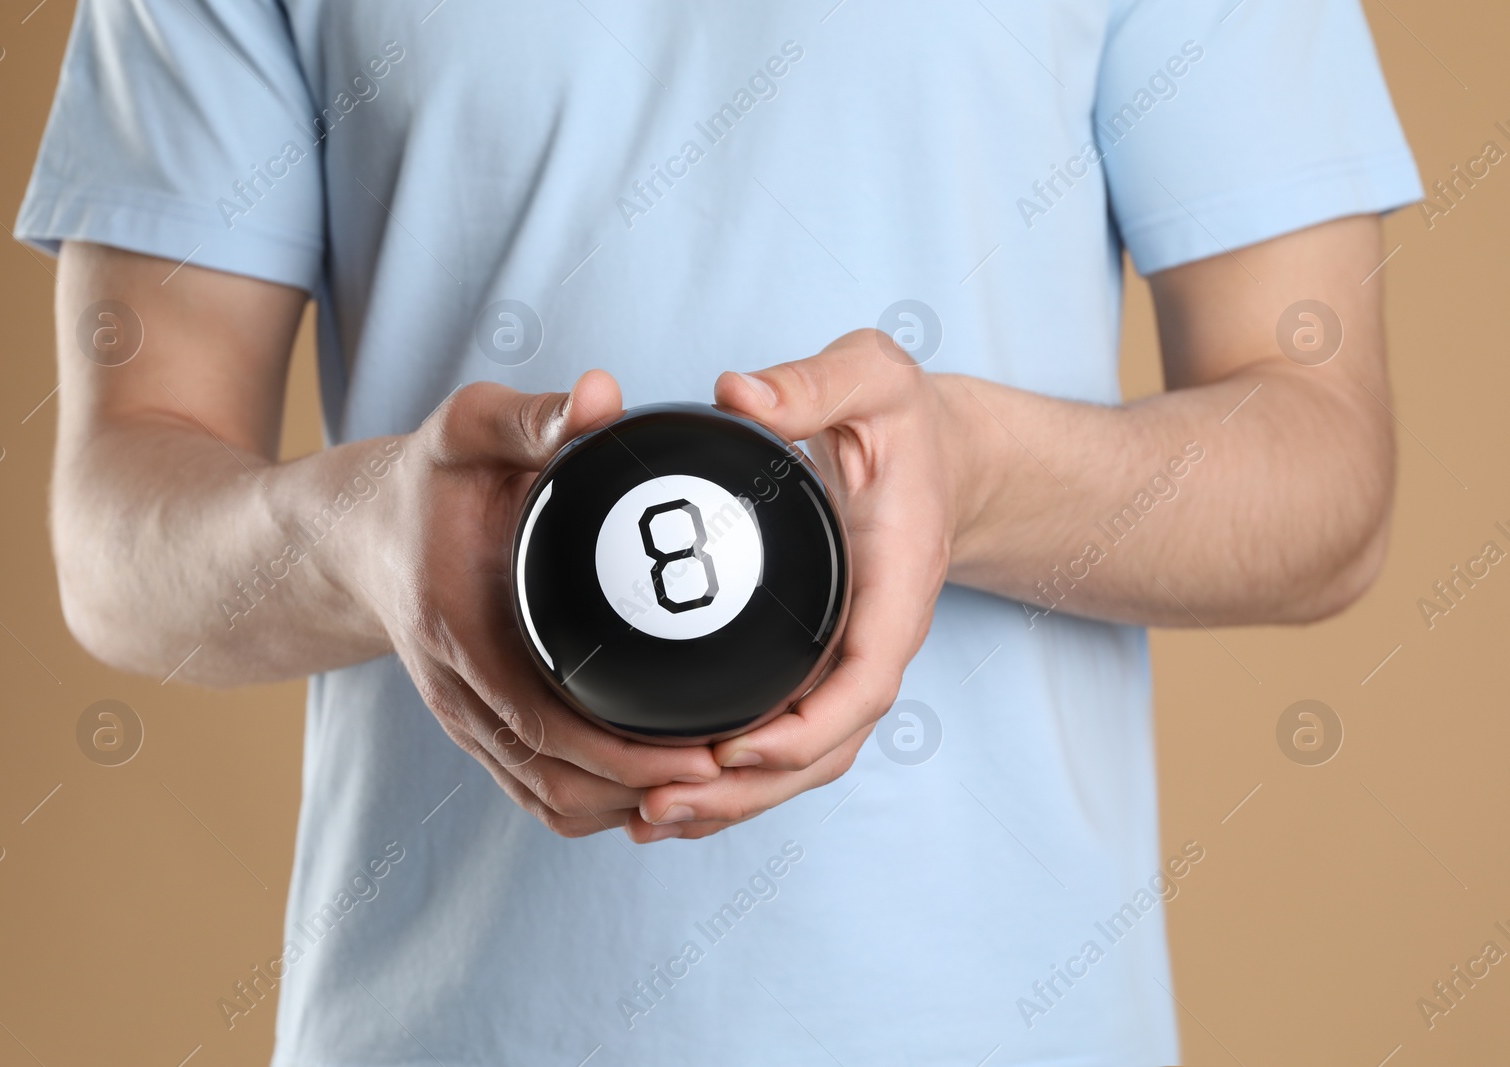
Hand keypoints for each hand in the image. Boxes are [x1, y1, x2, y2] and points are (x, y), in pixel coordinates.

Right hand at [356, 371, 722, 836]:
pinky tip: (657, 786)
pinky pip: (540, 792)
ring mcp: (468, 722)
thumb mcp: (466, 431)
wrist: (357, 535)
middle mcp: (459, 697)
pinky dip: (600, 803)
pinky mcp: (482, 730)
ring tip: (707, 784)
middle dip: (645, 795)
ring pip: (550, 803)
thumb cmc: (422, 482)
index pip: (545, 728)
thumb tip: (606, 395)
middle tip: (730, 772)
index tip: (703, 755)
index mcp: (459, 635)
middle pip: (556, 786)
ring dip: (627, 809)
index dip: (626, 757)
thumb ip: (532, 416)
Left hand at [628, 330, 961, 841]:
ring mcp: (846, 659)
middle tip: (661, 806)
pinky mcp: (817, 664)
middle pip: (825, 749)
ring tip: (650, 820)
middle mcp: (875, 640)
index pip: (865, 683)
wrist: (938, 455)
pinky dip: (733, 777)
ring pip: (802, 759)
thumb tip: (739, 394)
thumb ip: (813, 384)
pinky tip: (669, 795)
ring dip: (734, 801)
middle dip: (749, 791)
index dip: (805, 730)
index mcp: (896, 587)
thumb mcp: (872, 378)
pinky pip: (783, 735)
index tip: (735, 748)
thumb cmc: (905, 421)